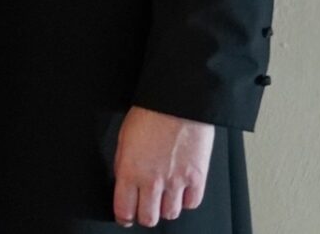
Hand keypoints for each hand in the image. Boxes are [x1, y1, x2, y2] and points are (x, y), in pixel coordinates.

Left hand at [112, 106, 213, 226]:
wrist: (178, 102)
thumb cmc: (150, 113)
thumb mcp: (124, 138)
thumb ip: (123, 164)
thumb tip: (123, 181)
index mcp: (130, 170)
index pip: (124, 209)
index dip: (124, 217)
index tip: (125, 217)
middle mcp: (153, 181)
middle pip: (148, 218)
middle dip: (144, 216)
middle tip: (144, 210)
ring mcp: (176, 181)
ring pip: (170, 214)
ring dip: (166, 209)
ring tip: (164, 199)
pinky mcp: (197, 178)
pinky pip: (192, 203)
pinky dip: (186, 201)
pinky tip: (181, 191)